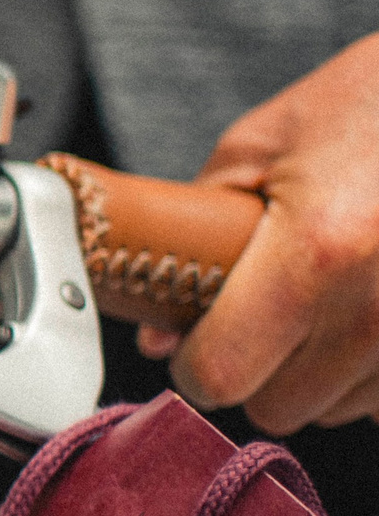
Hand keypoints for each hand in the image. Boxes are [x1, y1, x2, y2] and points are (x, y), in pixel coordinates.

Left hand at [140, 33, 378, 433]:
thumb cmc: (366, 103)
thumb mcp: (259, 147)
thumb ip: (192, 238)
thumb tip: (157, 339)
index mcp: (319, 251)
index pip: (223, 372)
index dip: (193, 364)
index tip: (191, 341)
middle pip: (278, 407)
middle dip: (254, 371)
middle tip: (257, 315)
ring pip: (337, 412)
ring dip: (317, 375)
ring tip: (323, 299)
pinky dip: (367, 372)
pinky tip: (363, 310)